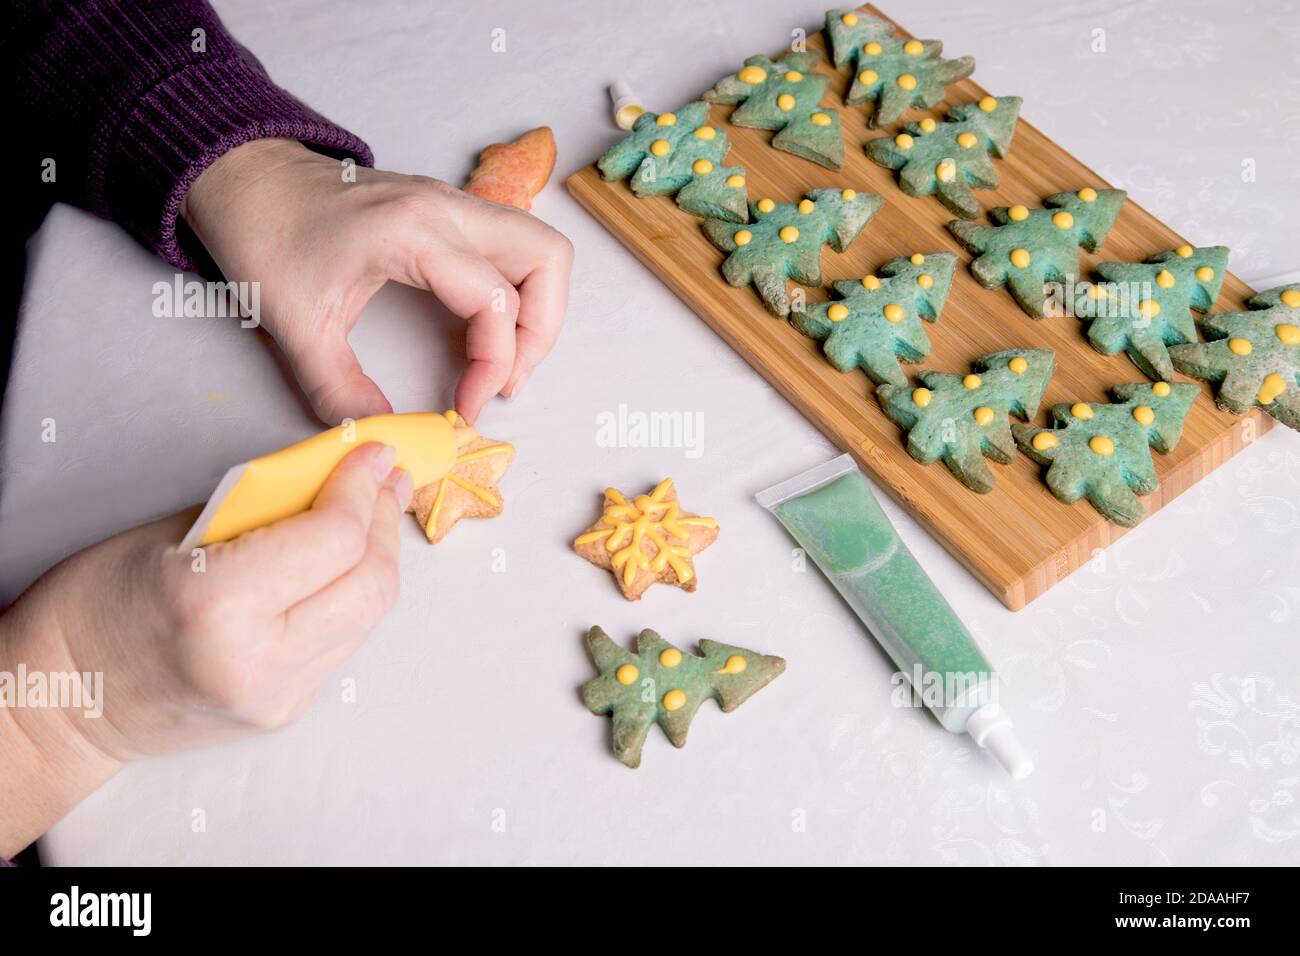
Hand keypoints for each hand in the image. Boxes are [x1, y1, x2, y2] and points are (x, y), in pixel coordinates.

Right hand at [0, 444, 409, 854]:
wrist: (66, 700)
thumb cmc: (100, 601)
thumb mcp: (178, 531)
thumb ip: (266, 505)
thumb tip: (336, 472)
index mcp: (220, 604)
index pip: (334, 538)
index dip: (361, 487)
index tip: (374, 453)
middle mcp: (259, 660)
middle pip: (370, 583)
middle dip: (382, 522)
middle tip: (384, 480)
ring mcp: (277, 696)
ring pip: (368, 615)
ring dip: (377, 557)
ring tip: (373, 513)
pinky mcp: (287, 711)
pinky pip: (345, 641)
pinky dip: (352, 594)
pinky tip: (342, 564)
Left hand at [180, 139, 573, 423]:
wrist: (244, 178)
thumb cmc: (265, 236)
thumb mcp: (296, 326)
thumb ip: (339, 389)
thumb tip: (382, 434)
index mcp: (413, 231)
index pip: (496, 300)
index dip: (495, 367)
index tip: (466, 408)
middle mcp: (448, 208)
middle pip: (548, 259)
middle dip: (540, 332)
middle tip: (505, 378)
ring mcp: (454, 204)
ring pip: (541, 248)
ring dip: (538, 310)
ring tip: (503, 360)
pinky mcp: (450, 211)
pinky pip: (514, 247)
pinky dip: (517, 293)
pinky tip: (482, 332)